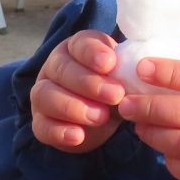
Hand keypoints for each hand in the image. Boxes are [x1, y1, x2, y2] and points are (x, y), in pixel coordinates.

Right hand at [30, 30, 125, 152]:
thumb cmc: (114, 88)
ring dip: (74, 107)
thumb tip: (138, 70)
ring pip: (45, 95)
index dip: (92, 52)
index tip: (110, 64)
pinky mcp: (41, 122)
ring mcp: (43, 94)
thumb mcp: (124, 76)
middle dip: (89, 83)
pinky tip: (78, 136)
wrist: (103, 117)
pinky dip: (59, 131)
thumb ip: (128, 71)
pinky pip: (41, 126)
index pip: (79, 43)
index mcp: (75, 49)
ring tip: (101, 117)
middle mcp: (55, 68)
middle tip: (115, 95)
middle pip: (62, 69)